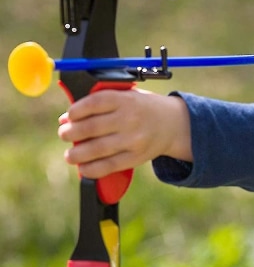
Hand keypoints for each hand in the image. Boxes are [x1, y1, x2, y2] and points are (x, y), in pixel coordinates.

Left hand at [58, 88, 191, 178]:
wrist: (174, 124)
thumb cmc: (144, 108)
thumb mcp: (127, 96)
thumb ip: (100, 104)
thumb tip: (66, 119)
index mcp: (126, 100)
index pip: (94, 103)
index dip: (76, 111)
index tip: (69, 116)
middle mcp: (130, 119)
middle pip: (91, 127)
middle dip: (70, 133)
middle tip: (64, 134)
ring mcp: (134, 139)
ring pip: (96, 149)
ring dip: (76, 154)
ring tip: (70, 154)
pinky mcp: (136, 157)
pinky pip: (109, 166)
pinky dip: (91, 169)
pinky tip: (83, 168)